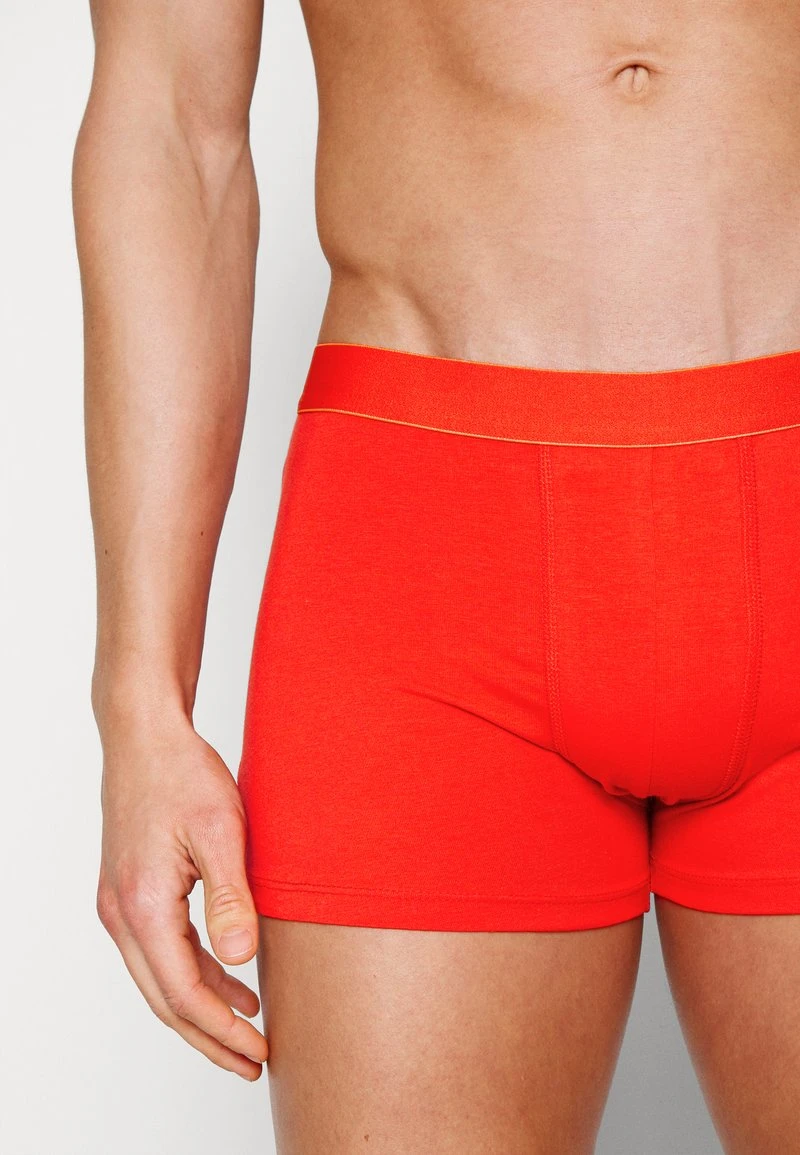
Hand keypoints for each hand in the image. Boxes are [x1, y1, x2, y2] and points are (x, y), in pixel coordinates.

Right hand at [95, 711, 267, 1079]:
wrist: (145, 736)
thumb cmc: (182, 773)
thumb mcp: (219, 831)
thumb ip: (231, 898)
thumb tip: (241, 960)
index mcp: (143, 907)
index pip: (182, 993)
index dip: (221, 1030)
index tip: (257, 1051)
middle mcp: (121, 914)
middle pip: (166, 1000)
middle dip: (210, 1037)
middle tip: (252, 1062)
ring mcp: (120, 904)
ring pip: (161, 978)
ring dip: (203, 1007)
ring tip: (249, 1027)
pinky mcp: (130, 891)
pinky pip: (160, 951)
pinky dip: (193, 973)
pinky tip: (229, 975)